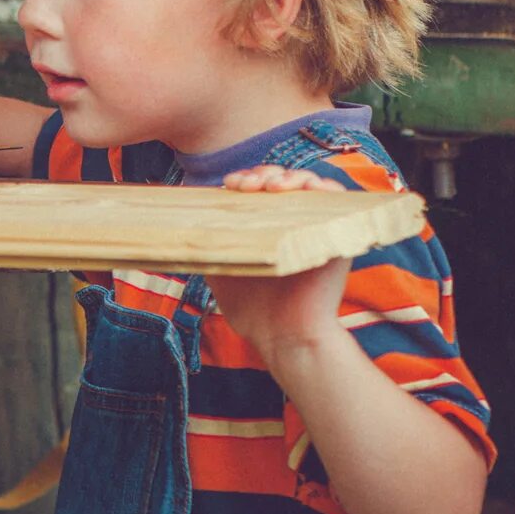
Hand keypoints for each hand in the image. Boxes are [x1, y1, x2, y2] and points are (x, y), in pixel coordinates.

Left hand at [206, 164, 351, 366]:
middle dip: (262, 174)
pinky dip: (324, 186)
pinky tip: (303, 189)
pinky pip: (339, 199)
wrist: (284, 339)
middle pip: (281, 180)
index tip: (230, 186)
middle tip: (246, 185)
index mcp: (265, 227)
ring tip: (271, 186)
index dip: (245, 179)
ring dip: (289, 176)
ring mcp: (314, 227)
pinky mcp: (337, 235)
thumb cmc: (253, 313)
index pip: (258, 187)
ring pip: (309, 182)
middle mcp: (290, 223)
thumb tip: (175, 222)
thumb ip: (205, 244)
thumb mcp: (219, 270)